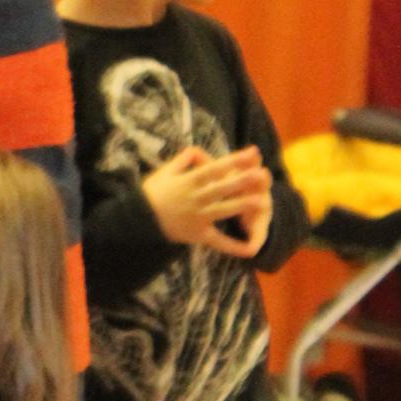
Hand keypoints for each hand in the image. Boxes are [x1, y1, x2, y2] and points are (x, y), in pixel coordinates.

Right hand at [142, 144, 268, 253]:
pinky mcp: (198, 235)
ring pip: (223, 210)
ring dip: (242, 206)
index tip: (252, 152)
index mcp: (188, 181)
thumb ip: (184, 159)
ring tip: (261, 201)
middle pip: (222, 188)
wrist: (138, 221)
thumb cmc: (151, 194)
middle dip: (243, 180)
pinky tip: (250, 249)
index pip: (215, 168)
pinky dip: (234, 246)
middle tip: (262, 173)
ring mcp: (198, 218)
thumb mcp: (165, 171)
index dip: (234, 160)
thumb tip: (202, 152)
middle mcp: (195, 199)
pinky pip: (218, 241)